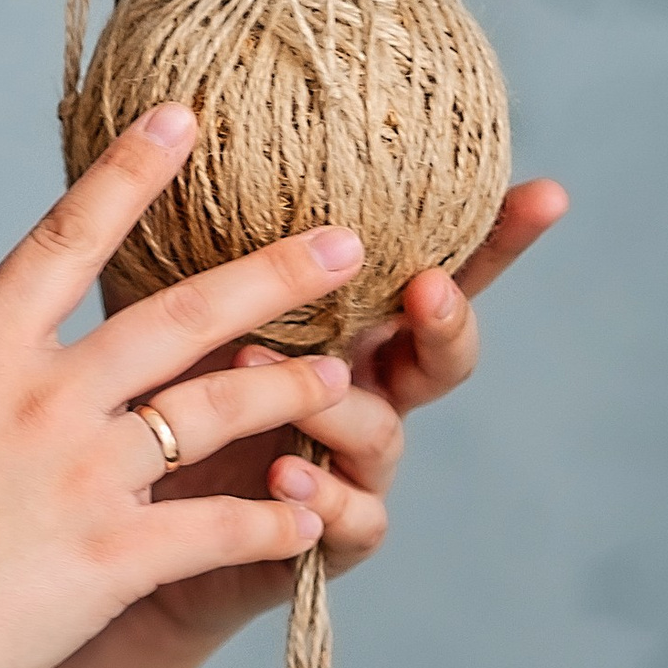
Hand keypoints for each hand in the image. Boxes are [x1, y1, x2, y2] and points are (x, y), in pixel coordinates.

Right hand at [0, 105, 358, 667]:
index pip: (64, 239)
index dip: (129, 173)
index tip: (183, 120)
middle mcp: (39, 401)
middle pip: (177, 318)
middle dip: (270, 275)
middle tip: (344, 244)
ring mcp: (80, 479)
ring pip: (214, 414)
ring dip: (289, 394)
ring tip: (339, 381)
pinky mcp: (110, 561)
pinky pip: (218, 530)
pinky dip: (272, 526)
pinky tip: (307, 519)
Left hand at [140, 174, 569, 650]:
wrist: (123, 523)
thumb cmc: (152, 399)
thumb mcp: (167, 312)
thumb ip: (196, 248)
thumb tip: (173, 127)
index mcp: (345, 326)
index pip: (437, 271)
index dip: (496, 238)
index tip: (545, 194)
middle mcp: (365, 392)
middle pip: (445, 354)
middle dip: (450, 318)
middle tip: (428, 287)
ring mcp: (353, 467)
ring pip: (383, 433)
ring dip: (335, 403)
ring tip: (263, 368)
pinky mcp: (324, 540)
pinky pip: (351, 521)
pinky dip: (324, 498)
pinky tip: (285, 475)